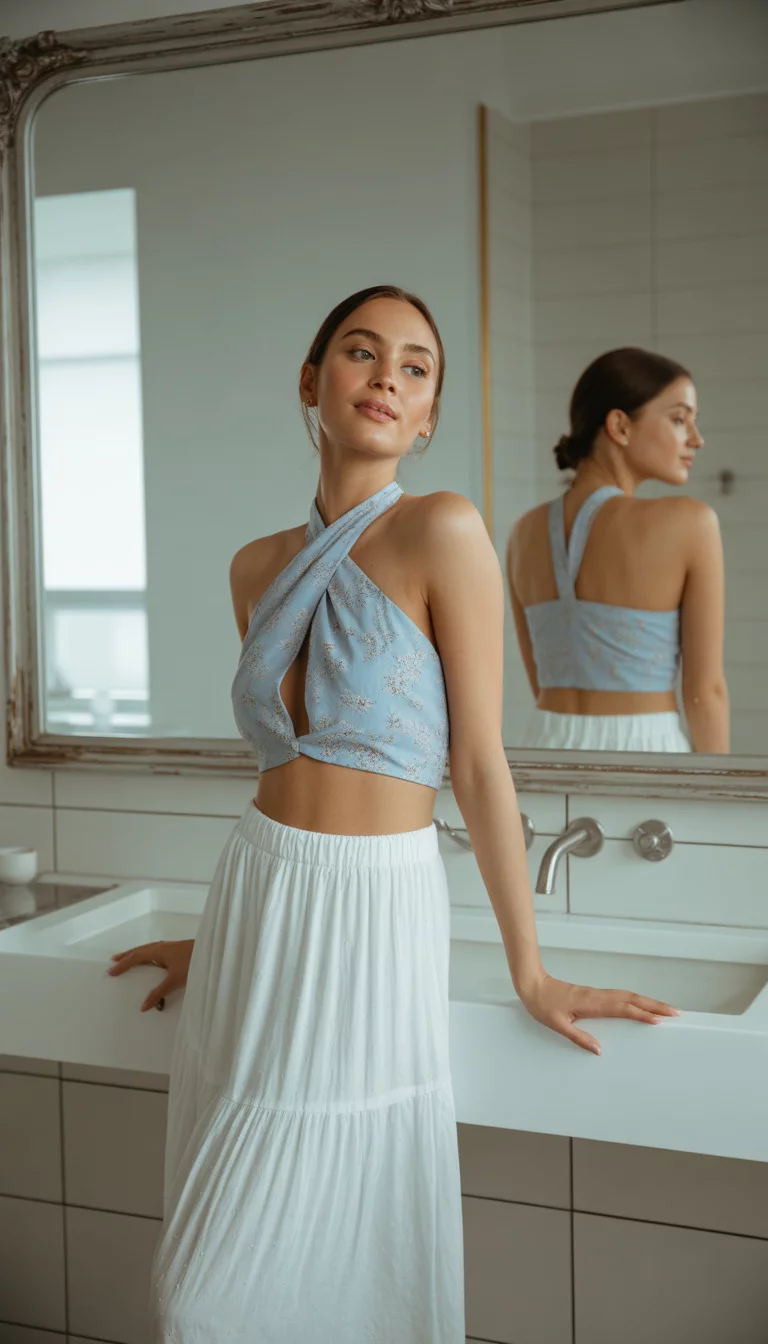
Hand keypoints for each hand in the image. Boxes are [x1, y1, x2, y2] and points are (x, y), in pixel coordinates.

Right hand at [107, 939, 194, 1011]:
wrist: (216, 953)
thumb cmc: (194, 964)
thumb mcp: (175, 981)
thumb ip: (158, 993)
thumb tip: (142, 1006)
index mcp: (159, 951)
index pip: (136, 956)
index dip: (123, 964)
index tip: (111, 971)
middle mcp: (163, 946)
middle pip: (141, 949)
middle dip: (128, 955)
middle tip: (115, 960)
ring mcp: (172, 947)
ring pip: (150, 949)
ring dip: (139, 954)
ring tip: (130, 959)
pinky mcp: (179, 950)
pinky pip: (158, 951)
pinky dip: (149, 955)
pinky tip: (154, 961)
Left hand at [519, 972, 680, 1054]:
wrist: (533, 985)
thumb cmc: (542, 1005)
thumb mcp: (557, 1025)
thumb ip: (578, 1038)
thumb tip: (600, 1050)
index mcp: (591, 1004)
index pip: (622, 1009)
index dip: (641, 1014)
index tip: (659, 1020)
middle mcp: (597, 997)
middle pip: (632, 999)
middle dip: (654, 1005)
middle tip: (675, 1012)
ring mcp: (597, 994)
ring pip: (628, 995)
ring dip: (648, 1001)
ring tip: (665, 1009)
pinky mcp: (594, 995)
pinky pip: (620, 996)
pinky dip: (635, 999)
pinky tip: (641, 1005)